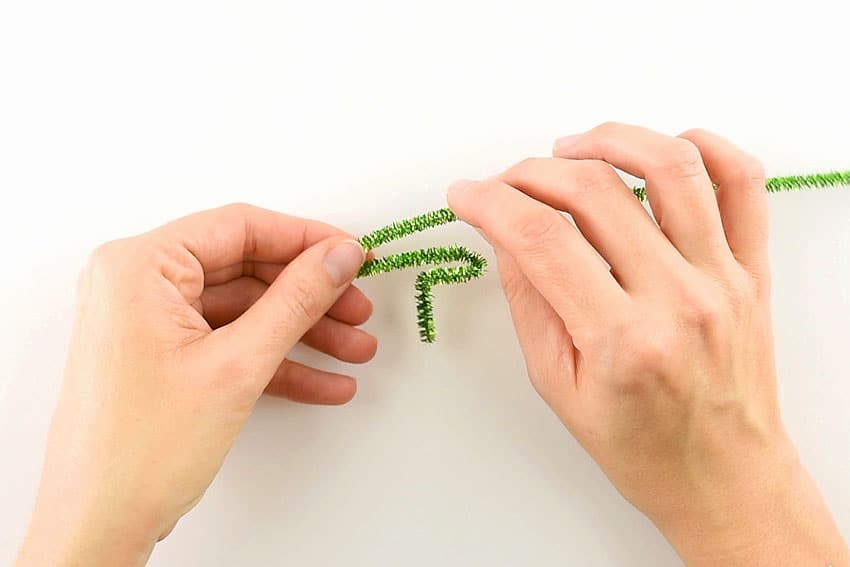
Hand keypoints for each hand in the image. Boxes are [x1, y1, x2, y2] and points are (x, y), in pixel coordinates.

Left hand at [16, 204, 376, 566]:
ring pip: (244, 309)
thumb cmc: (141, 451)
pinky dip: (275, 360)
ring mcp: (150, 322)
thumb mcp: (236, 365)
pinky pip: (230, 341)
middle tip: (358, 309)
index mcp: (139, 266)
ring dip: (302, 332)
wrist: (99, 526)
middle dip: (310, 296)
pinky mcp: (164, 356)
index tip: (353, 254)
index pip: (239, 227)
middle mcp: (138, 284)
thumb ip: (296, 301)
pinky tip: (322, 380)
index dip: (306, 239)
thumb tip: (339, 256)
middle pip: (246, 270)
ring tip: (353, 350)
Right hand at [447, 123, 848, 564]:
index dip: (490, 204)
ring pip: (671, 167)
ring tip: (572, 149)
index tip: (466, 195)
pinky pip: (741, 182)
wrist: (724, 478)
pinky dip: (705, 145)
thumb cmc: (641, 447)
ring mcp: (723, 279)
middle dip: (532, 172)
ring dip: (610, 140)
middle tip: (506, 181)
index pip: (540, 241)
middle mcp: (678, 300)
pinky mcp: (753, 269)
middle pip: (595, 193)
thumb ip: (530, 305)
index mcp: (622, 342)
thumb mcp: (560, 387)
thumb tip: (506, 235)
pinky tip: (659, 148)